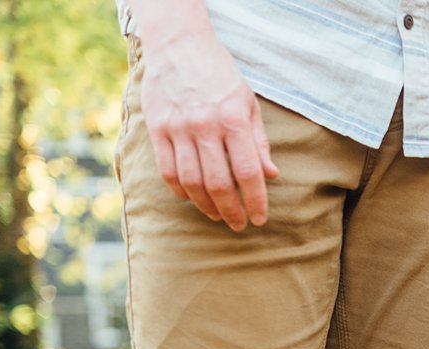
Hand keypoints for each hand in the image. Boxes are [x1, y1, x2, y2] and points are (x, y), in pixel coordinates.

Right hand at [138, 24, 277, 230]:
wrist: (179, 44)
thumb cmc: (220, 75)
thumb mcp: (248, 103)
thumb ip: (258, 142)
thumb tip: (271, 176)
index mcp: (233, 120)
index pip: (248, 172)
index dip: (256, 201)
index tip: (260, 218)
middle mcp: (204, 126)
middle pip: (219, 183)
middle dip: (232, 211)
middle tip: (239, 225)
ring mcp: (177, 128)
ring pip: (191, 182)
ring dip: (206, 206)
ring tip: (218, 215)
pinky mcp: (157, 128)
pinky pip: (167, 170)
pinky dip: (180, 190)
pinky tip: (192, 198)